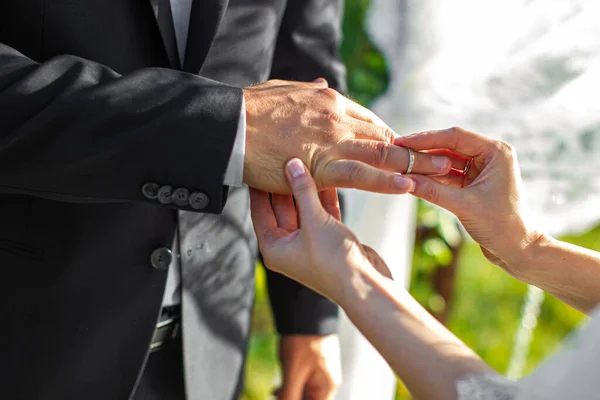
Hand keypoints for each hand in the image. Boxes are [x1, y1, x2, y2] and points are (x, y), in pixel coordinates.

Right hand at [243, 79, 450, 194]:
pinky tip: (408, 186)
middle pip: (384, 134)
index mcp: (329, 102)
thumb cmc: (250, 111)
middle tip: (441, 156)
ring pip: (381, 152)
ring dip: (414, 163)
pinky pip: (361, 175)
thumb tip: (326, 87)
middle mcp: (338, 118)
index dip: (390, 136)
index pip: (370, 121)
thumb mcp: (284, 91)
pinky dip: (386, 181)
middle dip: (414, 148)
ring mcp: (332, 140)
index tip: (406, 147)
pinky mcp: (321, 165)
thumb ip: (309, 93)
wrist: (230, 126)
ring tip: (440, 172)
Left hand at [249, 158, 391, 304]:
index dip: (259, 188)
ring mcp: (309, 244)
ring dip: (306, 189)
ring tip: (306, 161)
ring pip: (304, 210)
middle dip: (284, 184)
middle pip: (281, 208)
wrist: (365, 286)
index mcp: (274, 248)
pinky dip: (324, 199)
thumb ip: (302, 191)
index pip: (260, 211)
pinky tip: (328, 178)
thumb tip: (291, 164)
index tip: (258, 166)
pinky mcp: (329, 241)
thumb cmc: (333, 261)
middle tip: (284, 158)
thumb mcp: (314, 221)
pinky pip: (322, 214)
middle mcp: (288, 247)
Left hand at [275, 335, 340, 399]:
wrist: (307, 312)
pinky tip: (277, 388)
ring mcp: (322, 371)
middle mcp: (327, 382)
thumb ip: (289, 396)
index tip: (283, 399)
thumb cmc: (303, 341)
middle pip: (309, 399)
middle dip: (292, 399)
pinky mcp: (314, 363)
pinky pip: (303, 381)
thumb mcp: (293, 373)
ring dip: (290, 394)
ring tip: (274, 393)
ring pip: (304, 392)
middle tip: (274, 396)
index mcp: (327, 388)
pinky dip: (291, 385)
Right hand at [396, 127, 543, 276]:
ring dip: (426, 164)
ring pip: (446, 160)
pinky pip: (448, 174)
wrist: (517, 249)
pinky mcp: (473, 182)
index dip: (427, 138)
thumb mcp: (464, 206)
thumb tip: (405, 180)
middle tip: (398, 151)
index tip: (404, 141)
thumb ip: (433, 191)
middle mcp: (490, 156)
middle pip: (449, 146)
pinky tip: (414, 178)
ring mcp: (481, 169)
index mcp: (496, 152)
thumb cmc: (501, 226)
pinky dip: (432, 177)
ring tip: (402, 165)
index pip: (456, 137)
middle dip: (424, 150)